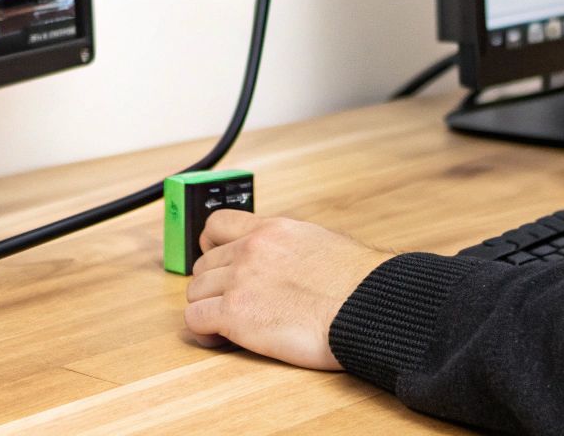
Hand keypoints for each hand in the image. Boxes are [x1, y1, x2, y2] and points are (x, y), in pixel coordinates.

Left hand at [183, 212, 393, 369]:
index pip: (217, 224)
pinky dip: (203, 332)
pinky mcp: (235, 313)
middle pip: (204, 264)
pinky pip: (195, 319)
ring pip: (196, 292)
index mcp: (272, 230)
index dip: (209, 246)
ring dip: (208, 309)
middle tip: (232, 305)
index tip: (216, 262)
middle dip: (214, 286)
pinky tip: (220, 339)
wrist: (368, 306)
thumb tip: (287, 262)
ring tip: (227, 326)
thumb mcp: (320, 243)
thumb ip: (290, 247)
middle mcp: (251, 249)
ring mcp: (240, 280)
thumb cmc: (359, 284)